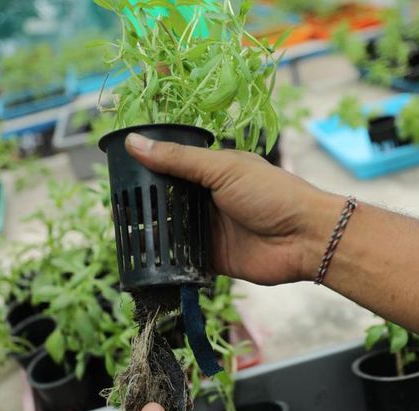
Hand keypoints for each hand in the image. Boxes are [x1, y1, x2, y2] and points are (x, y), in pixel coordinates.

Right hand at [125, 133, 341, 284]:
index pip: (170, 166)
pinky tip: (141, 259)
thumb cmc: (272, 193)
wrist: (306, 238)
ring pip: (170, 231)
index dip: (146, 169)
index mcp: (210, 171)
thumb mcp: (222, 168)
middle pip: (166, 201)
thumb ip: (178, 159)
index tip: (116, 173)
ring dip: (150, 233)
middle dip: (143, 205)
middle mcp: (206, 199)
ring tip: (120, 234)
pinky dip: (164, 260)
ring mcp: (208, 230)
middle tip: (113, 209)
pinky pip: (180, 260)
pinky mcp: (210, 259)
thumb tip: (134, 143)